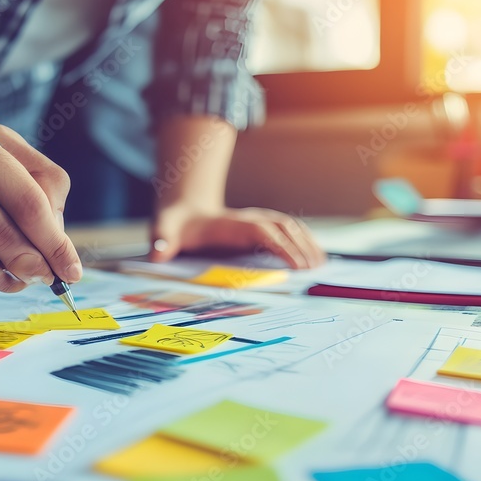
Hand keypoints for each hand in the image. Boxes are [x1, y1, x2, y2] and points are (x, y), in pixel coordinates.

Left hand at [150, 205, 325, 268]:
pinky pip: (289, 231)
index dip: (281, 246)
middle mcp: (250, 218)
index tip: (297, 265)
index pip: (263, 232)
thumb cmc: (176, 224)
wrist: (183, 211)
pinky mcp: (261, 226)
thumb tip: (157, 254)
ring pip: (291, 227)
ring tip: (323, 264)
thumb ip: (161, 240)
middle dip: (302, 246)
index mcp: (232, 222)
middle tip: (316, 269)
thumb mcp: (165, 229)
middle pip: (284, 227)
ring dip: (308, 242)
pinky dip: (304, 241)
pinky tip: (315, 256)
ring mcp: (258, 220)